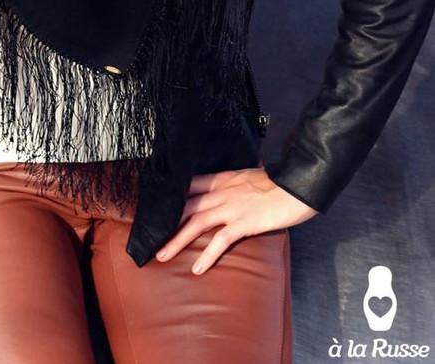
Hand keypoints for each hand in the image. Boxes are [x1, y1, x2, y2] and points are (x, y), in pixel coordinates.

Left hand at [155, 166, 317, 271]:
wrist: (297, 185)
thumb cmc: (277, 183)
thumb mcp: (248, 177)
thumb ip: (232, 184)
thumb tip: (224, 191)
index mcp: (222, 179)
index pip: (188, 185)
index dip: (170, 197)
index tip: (154, 207)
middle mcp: (222, 192)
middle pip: (186, 206)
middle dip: (165, 222)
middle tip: (148, 237)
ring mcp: (232, 207)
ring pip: (196, 222)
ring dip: (177, 240)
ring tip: (162, 256)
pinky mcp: (244, 222)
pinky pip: (222, 240)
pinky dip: (208, 255)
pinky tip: (198, 269)